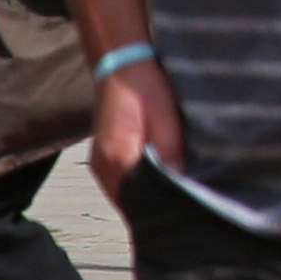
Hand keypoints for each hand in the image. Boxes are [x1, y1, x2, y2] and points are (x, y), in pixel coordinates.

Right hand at [92, 54, 184, 199]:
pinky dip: (137, 187)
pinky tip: (156, 183)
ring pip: (124, 194)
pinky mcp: (102, 159)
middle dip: (153, 207)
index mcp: (118, 156)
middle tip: (181, 210)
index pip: (137, 199)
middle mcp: (103, 166)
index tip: (179, 214)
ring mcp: (99, 164)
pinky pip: (120, 183)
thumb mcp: (166, 117)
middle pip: (129, 201)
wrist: (121, 66)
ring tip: (172, 199)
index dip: (158, 208)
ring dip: (144, 197)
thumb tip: (180, 182)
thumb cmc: (145, 88)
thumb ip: (170, 151)